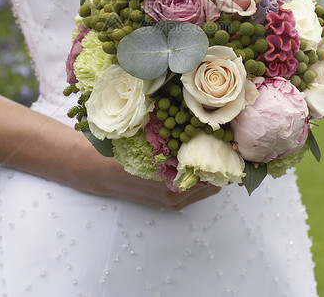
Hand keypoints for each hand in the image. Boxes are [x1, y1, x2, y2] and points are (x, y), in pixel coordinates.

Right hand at [66, 133, 220, 210]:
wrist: (94, 170)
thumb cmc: (116, 152)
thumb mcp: (142, 138)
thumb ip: (169, 135)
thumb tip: (197, 120)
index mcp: (168, 182)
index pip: (209, 172)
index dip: (221, 153)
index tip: (229, 137)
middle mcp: (173, 196)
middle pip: (213, 182)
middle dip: (220, 161)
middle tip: (225, 138)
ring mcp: (172, 201)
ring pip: (206, 187)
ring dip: (211, 168)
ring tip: (215, 145)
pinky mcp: (169, 202)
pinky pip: (195, 191)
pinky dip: (201, 175)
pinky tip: (199, 156)